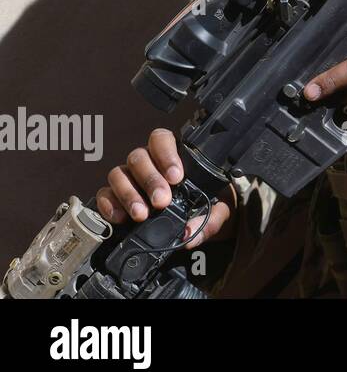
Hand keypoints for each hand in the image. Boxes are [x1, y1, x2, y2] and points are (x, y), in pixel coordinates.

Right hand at [96, 128, 233, 247]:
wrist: (190, 225)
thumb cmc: (205, 207)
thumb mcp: (218, 211)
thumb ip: (212, 219)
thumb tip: (190, 233)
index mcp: (173, 157)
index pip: (162, 139)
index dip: (166, 155)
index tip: (176, 177)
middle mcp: (147, 163)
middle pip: (139, 157)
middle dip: (150, 180)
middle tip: (161, 202)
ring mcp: (128, 179)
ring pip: (118, 173)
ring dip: (129, 194)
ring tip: (141, 214)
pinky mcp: (113, 197)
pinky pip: (104, 194)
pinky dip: (109, 205)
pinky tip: (120, 218)